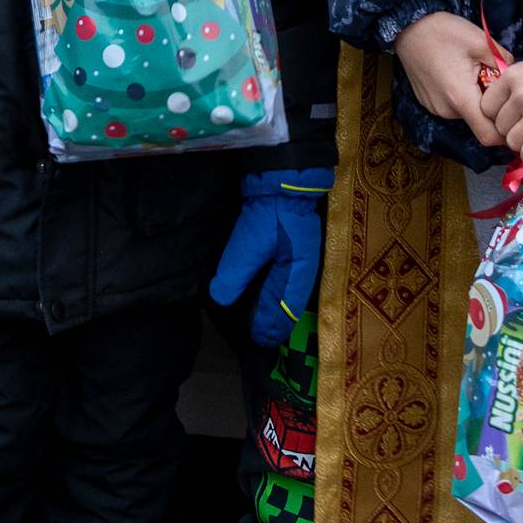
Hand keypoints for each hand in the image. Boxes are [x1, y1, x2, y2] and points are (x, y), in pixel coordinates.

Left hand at [209, 168, 331, 349]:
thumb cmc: (270, 215)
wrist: (284, 181)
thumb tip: (220, 299)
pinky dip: (273, 291)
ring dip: (274, 308)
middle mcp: (302, 272)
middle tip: (259, 339)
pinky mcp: (292, 250)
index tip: (258, 341)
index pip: (285, 311)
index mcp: (297, 275)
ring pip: (287, 293)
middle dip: (274, 322)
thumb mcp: (250, 244)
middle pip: (288, 305)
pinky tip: (261, 294)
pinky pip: (284, 280)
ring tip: (259, 322)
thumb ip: (236, 273)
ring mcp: (300, 260)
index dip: (271, 327)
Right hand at [394, 11, 503, 145]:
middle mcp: (447, 110)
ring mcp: (436, 108)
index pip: (489, 136)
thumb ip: (504, 62)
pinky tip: (460, 73)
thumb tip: (515, 78)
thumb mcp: (481, 42)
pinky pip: (453, 107)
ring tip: (476, 72)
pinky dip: (463, 96)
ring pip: (467, 114)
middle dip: (492, 108)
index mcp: (461, 98)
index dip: (506, 131)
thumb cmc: (443, 32)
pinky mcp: (429, 102)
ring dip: (477, 100)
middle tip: (495, 81)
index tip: (515, 116)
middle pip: (479, 124)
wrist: (409, 26)